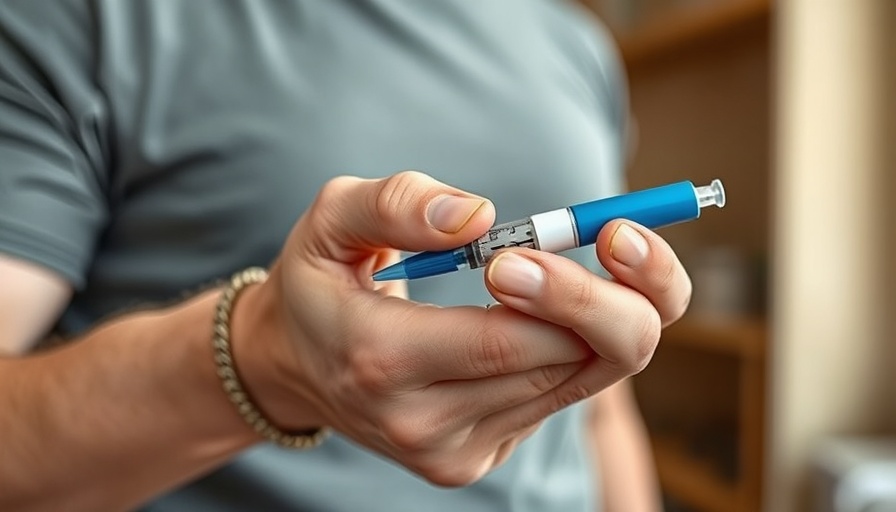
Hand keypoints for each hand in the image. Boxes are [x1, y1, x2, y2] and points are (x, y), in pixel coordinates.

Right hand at [239, 171, 689, 485]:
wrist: (297, 364)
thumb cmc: (321, 280)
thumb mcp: (333, 220)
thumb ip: (397, 204)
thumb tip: (481, 218)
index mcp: (380, 359)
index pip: (508, 342)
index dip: (567, 289)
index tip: (601, 233)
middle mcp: (421, 425)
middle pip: (562, 367)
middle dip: (610, 299)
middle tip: (619, 238)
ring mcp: (452, 453)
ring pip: (574, 383)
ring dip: (600, 317)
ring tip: (591, 260)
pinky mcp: (474, 459)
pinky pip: (556, 398)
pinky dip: (574, 345)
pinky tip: (551, 308)